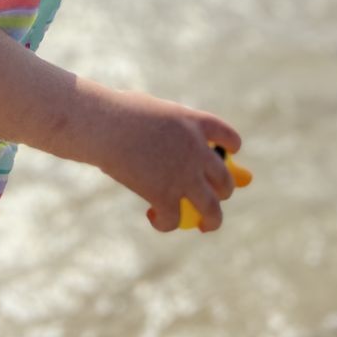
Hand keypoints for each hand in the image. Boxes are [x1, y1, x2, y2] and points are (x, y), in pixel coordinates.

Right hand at [92, 90, 242, 233]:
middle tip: (214, 197)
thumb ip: (167, 129)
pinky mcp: (165, 195)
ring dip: (212, 221)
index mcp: (194, 122)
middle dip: (224, 190)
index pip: (228, 136)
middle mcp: (197, 150)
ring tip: (204, 225)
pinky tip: (153, 216)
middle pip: (224, 179)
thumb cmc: (119, 111)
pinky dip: (164, 222)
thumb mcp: (152, 111)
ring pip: (212, 209)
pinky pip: (174, 219)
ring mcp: (184, 175)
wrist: (104, 125)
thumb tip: (167, 149)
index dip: (232, 145)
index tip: (230, 152)